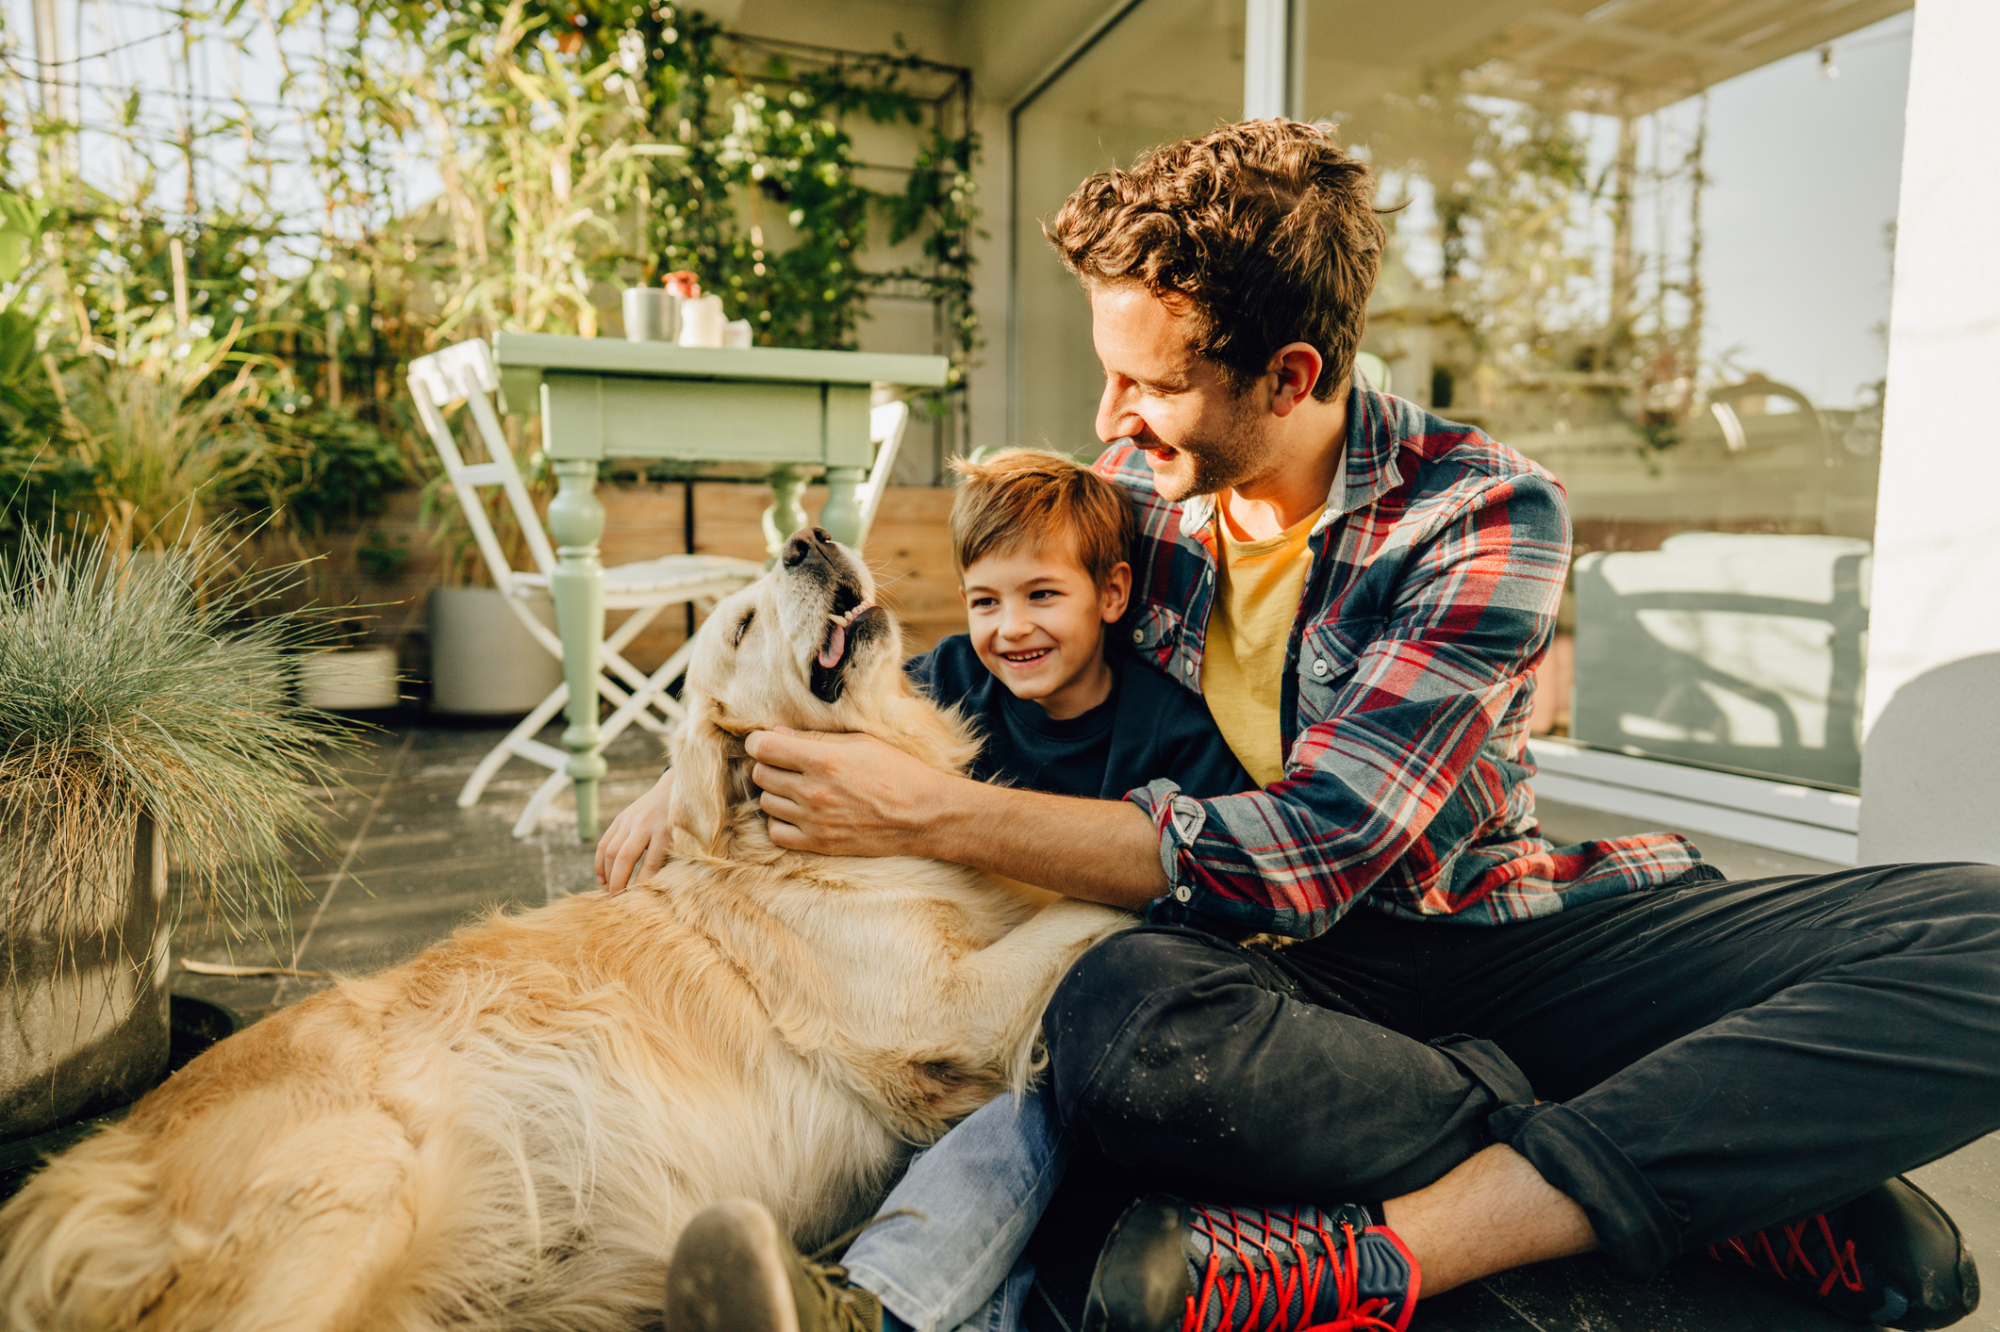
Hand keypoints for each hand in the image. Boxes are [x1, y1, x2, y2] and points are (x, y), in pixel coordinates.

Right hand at [594, 769, 676, 894]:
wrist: (675, 788)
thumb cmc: (685, 821)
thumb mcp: (686, 837)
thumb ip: (676, 858)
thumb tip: (668, 888)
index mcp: (664, 831)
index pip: (650, 864)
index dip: (642, 885)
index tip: (639, 901)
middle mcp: (644, 824)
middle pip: (625, 858)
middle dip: (618, 883)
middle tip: (617, 902)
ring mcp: (629, 820)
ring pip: (610, 851)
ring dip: (607, 875)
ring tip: (609, 892)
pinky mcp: (620, 818)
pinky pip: (604, 843)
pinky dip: (599, 863)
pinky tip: (601, 878)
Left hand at [746, 727, 953, 856]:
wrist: (923, 814)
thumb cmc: (896, 771)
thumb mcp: (860, 742)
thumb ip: (815, 738)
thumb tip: (776, 734)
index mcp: (823, 760)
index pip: (763, 748)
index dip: (758, 741)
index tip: (765, 741)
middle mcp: (813, 792)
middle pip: (760, 774)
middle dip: (769, 764)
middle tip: (787, 763)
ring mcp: (814, 821)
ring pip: (766, 802)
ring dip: (776, 792)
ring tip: (796, 787)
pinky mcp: (819, 844)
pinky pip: (775, 833)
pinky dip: (780, 821)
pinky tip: (796, 812)